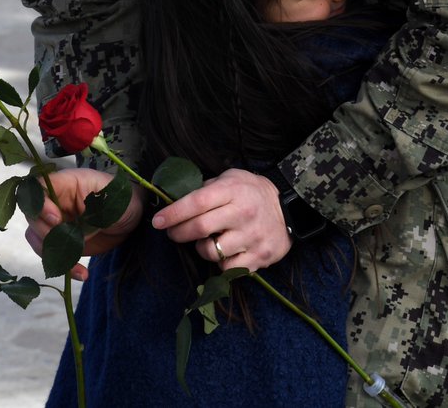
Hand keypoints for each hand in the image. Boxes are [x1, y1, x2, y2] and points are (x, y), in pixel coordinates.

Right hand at [25, 167, 144, 280]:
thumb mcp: (109, 195)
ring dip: (52, 254)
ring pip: (37, 238)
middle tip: (68, 242)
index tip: (57, 220)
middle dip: (46, 234)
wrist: (133, 216)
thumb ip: (83, 205)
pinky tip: (81, 273)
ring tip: (77, 263)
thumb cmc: (123, 199)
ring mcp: (56, 222)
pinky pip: (52, 255)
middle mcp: (55, 202)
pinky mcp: (62, 241)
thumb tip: (61, 222)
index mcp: (65, 184)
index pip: (37, 189)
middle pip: (33, 217)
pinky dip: (64, 266)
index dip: (40, 205)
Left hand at [151, 168, 291, 271]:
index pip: (197, 202)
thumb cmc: (252, 192)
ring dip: (200, 248)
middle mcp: (243, 213)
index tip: (157, 221)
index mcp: (234, 190)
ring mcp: (252, 236)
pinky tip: (223, 252)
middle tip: (172, 233)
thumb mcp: (231, 178)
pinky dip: (219, 262)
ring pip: (211, 251)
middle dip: (178, 233)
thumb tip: (176, 198)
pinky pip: (227, 268)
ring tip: (204, 241)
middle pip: (200, 228)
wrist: (290, 210)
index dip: (173, 213)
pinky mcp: (259, 256)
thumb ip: (207, 187)